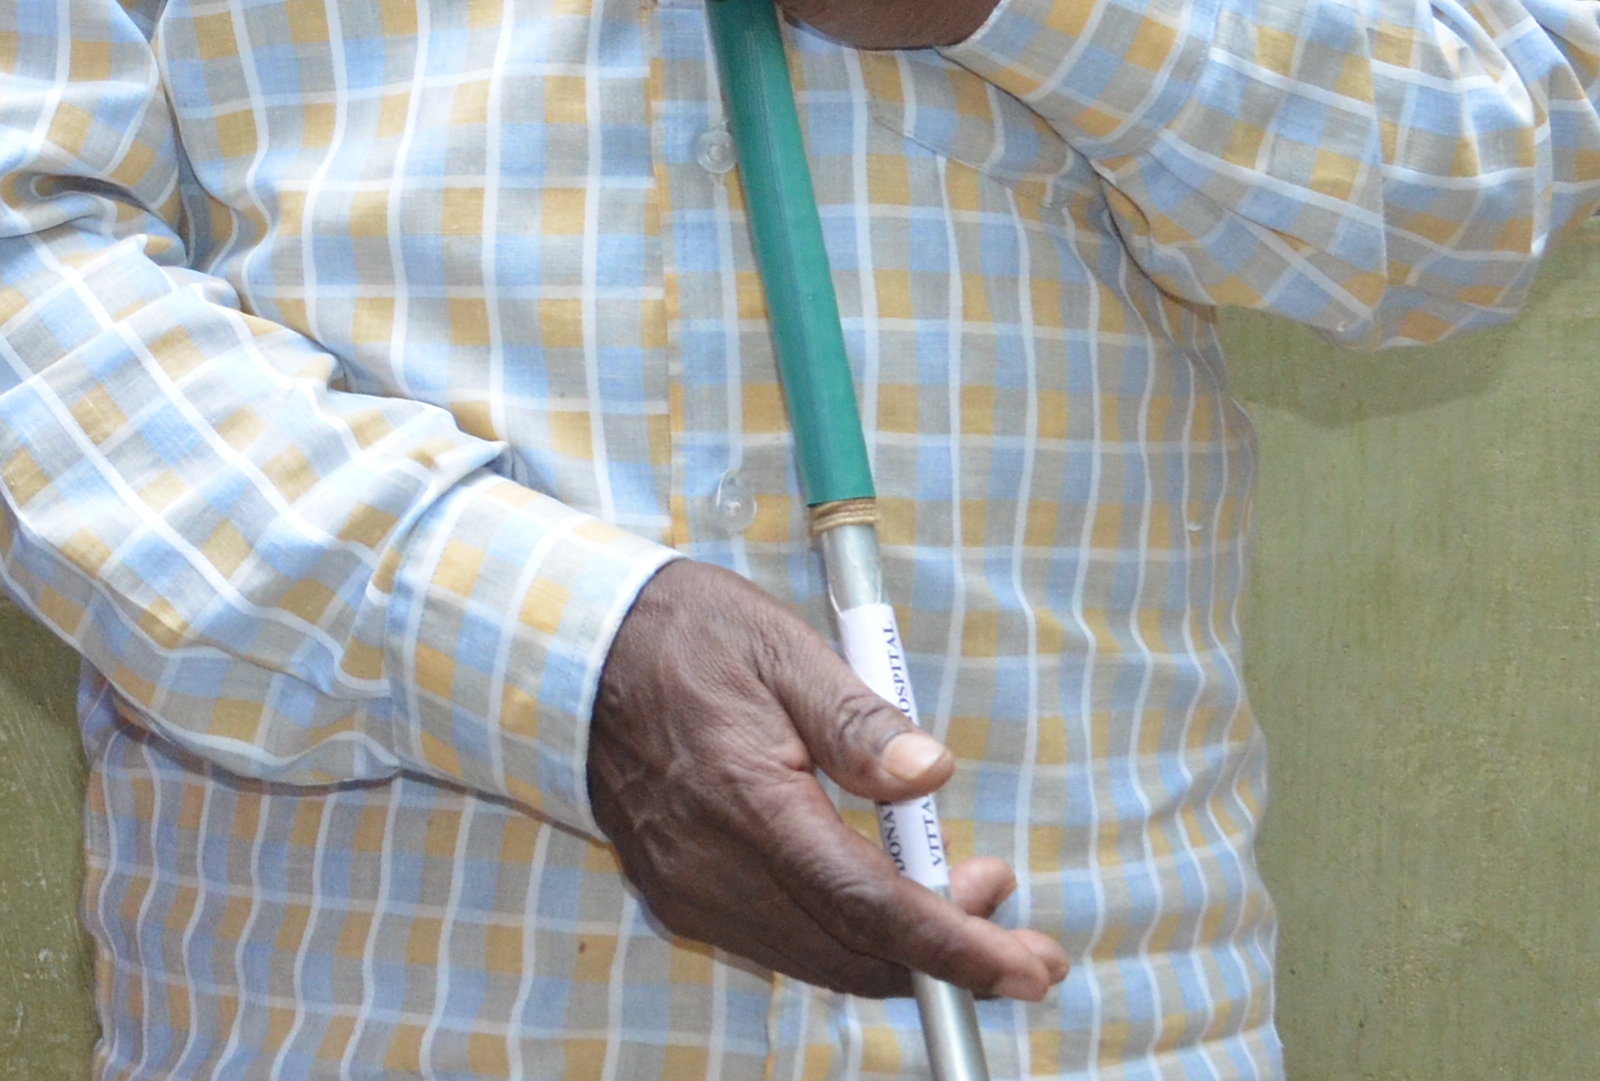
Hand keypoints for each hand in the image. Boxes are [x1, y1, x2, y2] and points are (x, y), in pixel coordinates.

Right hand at [582, 561, 1068, 1003]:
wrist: (566, 649)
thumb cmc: (679, 634)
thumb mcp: (777, 645)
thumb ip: (857, 720)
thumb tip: (934, 776)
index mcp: (746, 802)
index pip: (870, 904)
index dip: (958, 948)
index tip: (1032, 965)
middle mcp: (713, 868)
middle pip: (853, 954)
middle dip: (949, 958)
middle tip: (1016, 921)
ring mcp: (689, 891)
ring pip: (820, 959)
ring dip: (900, 946)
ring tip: (961, 889)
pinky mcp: (678, 896)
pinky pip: (782, 942)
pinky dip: (846, 933)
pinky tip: (879, 887)